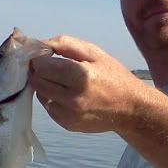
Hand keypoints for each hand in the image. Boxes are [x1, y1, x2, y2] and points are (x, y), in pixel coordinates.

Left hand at [29, 35, 146, 133]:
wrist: (130, 109)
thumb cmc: (113, 77)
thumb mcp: (95, 53)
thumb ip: (65, 44)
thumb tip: (40, 43)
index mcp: (80, 75)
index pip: (41, 65)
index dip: (40, 57)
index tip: (46, 55)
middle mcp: (72, 97)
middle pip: (37, 80)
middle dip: (40, 71)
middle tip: (52, 67)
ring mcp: (68, 114)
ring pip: (40, 94)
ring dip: (45, 85)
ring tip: (62, 81)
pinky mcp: (67, 124)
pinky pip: (48, 107)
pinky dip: (52, 99)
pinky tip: (67, 95)